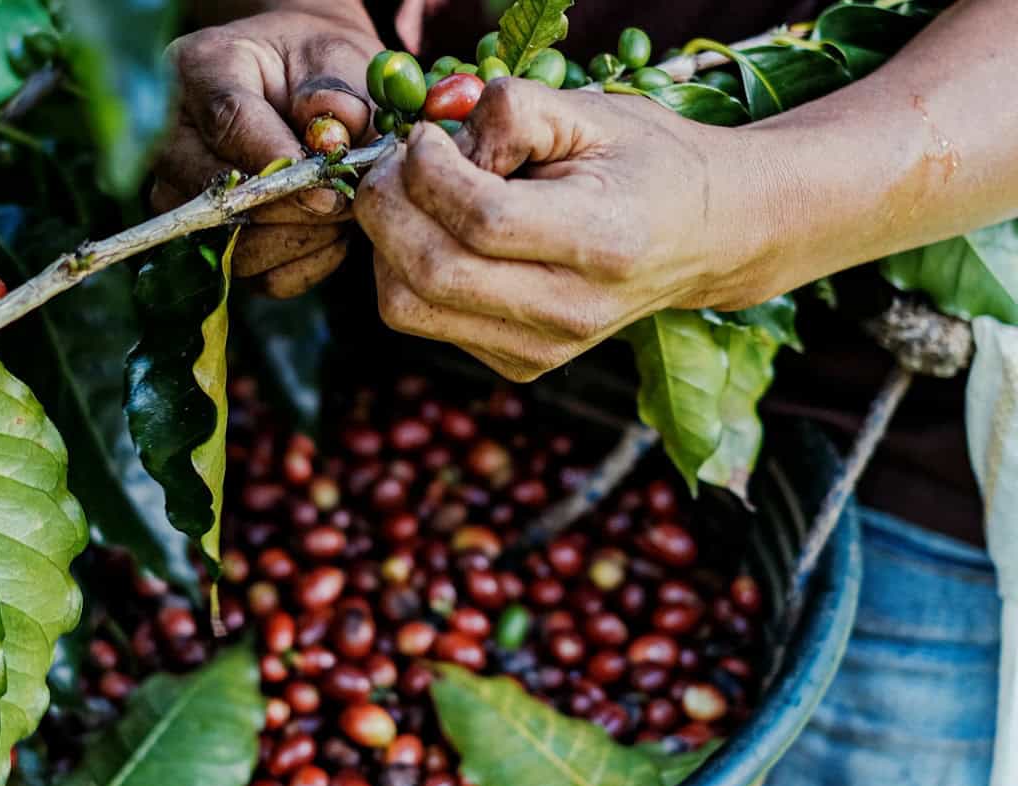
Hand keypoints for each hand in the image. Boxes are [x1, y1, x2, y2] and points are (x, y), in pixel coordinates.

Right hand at [153, 8, 382, 296]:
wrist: (302, 87)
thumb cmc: (315, 67)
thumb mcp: (334, 57)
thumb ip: (336, 94)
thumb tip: (331, 142)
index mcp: (199, 69)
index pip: (227, 121)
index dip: (276, 160)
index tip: (325, 186)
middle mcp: (172, 137)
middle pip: (218, 193)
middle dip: (292, 208)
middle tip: (346, 202)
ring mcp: (180, 195)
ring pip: (234, 244)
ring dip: (302, 239)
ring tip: (343, 212)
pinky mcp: (205, 241)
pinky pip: (255, 276)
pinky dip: (303, 263)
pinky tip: (331, 234)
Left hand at [353, 78, 782, 380]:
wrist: (705, 236)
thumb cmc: (644, 161)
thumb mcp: (590, 113)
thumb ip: (511, 113)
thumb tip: (437, 146)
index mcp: (603, 241)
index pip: (482, 221)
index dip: (430, 172)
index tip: (426, 137)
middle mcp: (572, 310)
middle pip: (430, 273)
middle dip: (387, 207)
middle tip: (396, 164)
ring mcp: (542, 350)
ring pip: (408, 307)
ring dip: (387, 243)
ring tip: (413, 197)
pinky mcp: (518, 365)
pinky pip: (422, 320)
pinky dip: (407, 271)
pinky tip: (439, 234)